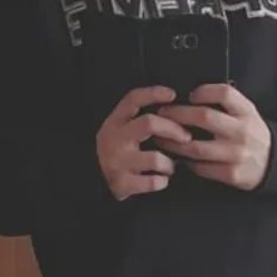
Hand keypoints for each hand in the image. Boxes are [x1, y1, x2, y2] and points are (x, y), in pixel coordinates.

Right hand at [96, 86, 191, 200]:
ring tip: (169, 167)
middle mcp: (115, 138)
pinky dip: (161, 182)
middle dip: (173, 129)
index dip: (153, 93)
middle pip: (149, 123)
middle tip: (186, 137)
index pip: (133, 99)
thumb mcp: (120, 131)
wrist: (89, 180)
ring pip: (155, 158)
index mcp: (115, 122)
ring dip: (169, 163)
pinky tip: (160, 181)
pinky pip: (152, 182)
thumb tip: (174, 109)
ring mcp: (117, 161)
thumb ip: (139, 119)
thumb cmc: (115, 152)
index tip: (172, 94)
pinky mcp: (121, 183)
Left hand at [156, 84, 271, 190]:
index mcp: (246, 112)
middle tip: (162, 113)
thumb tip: (193, 94)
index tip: (189, 95)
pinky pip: (201, 167)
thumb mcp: (247, 113)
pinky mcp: (230, 174)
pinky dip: (187, 162)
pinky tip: (178, 157)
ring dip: (173, 142)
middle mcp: (242, 131)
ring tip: (161, 137)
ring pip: (196, 147)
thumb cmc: (252, 133)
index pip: (224, 94)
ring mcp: (236, 154)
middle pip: (204, 117)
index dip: (203, 91)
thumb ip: (227, 103)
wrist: (274, 163)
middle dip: (177, 114)